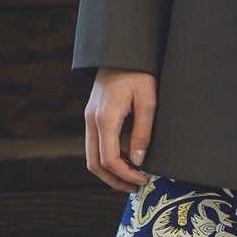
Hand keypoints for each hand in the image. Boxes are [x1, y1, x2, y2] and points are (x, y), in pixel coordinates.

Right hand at [84, 68, 156, 190]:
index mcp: (105, 118)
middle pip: (94, 163)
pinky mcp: (92, 114)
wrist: (122, 49)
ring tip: (133, 175)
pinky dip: (108, 156)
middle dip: (114, 180)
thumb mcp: (148, 101)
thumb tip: (139, 161)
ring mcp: (89, 117)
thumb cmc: (138, 72)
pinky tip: (128, 157)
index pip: (109, 159)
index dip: (126, 175)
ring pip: (91, 156)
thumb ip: (143, 133)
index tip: (143, 180)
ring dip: (110, 170)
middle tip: (135, 187)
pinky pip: (95, 143)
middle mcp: (92, 120)